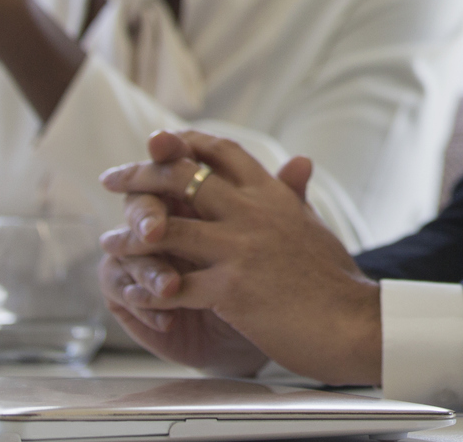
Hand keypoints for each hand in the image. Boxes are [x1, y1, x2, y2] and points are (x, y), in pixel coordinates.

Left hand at [99, 130, 380, 384]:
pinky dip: (147, 290)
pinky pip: (173, 285)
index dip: (184, 141)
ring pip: (167, 229)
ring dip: (130, 237)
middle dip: (140, 175)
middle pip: (183, 177)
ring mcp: (241, 248)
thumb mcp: (313, 225)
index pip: (222, 151)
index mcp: (273, 195)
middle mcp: (254, 212)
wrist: (354, 322)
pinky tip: (130, 294)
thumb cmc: (335, 280)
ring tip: (108, 243)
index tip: (157, 141)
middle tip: (112, 179)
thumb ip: (294, 195)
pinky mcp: (231, 288)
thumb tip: (299, 161)